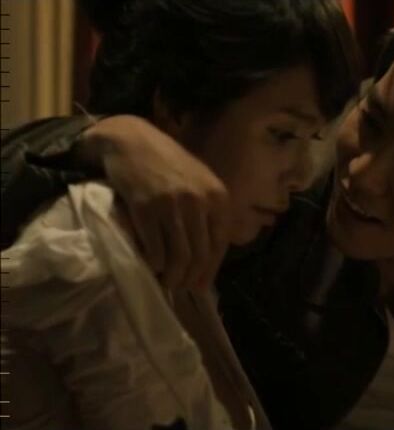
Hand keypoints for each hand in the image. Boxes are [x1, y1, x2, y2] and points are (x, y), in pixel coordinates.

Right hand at [80, 115, 230, 290]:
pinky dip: (153, 263)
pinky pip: (154, 248)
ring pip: (178, 256)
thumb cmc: (167, 164)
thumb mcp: (199, 183)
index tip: (199, 285)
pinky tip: (150, 264)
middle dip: (189, 278)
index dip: (209, 270)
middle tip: (178, 288)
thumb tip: (208, 257)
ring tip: (165, 281)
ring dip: (171, 276)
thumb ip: (208, 214)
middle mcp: (200, 202)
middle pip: (200, 255)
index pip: (220, 244)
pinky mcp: (146, 208)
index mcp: (218, 197)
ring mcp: (173, 205)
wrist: (132, 141)